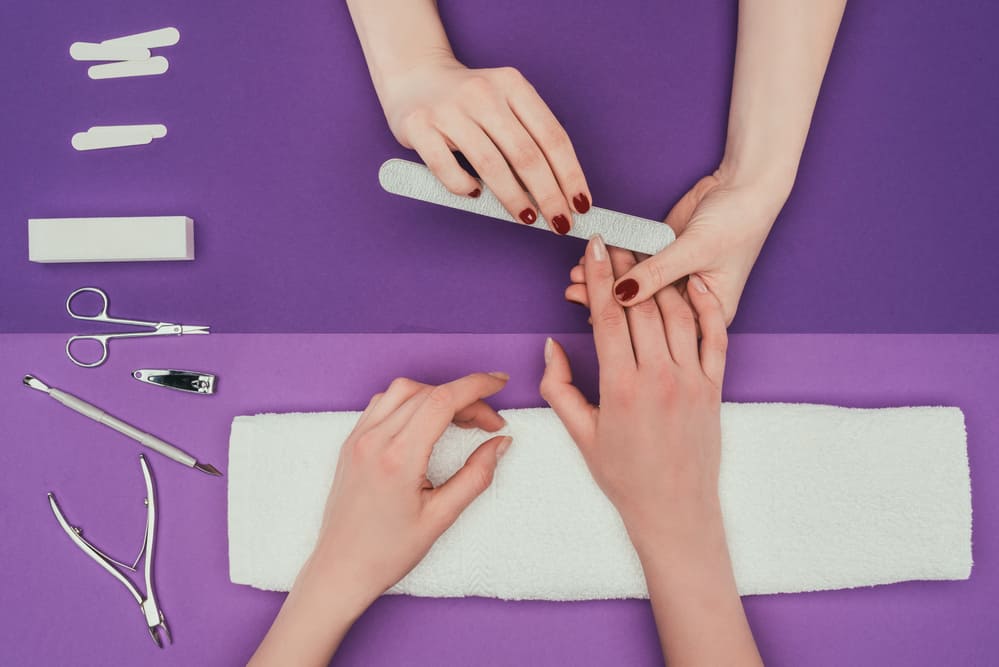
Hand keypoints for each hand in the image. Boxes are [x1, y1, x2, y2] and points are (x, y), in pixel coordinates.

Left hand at [312, 373, 511, 606]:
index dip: (477, 386)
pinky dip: (411, 401)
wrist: (340, 570)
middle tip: (488, 424)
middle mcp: (374, 440)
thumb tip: (500, 443)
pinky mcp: (350, 443)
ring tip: (460, 419)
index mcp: (397, 458)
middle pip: (428, 392)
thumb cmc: (387, 552)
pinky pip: (382, 403)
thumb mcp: (441, 518)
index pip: (443, 400)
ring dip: (436, 394)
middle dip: (465, 397)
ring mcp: (358, 438)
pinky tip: (427, 422)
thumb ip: (476, 476)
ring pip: (403, 390)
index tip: (500, 384)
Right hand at [379, 52, 590, 234]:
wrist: (414, 75)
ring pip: (490, 164)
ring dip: (513, 198)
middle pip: (526, 154)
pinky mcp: (418, 126)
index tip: (580, 203)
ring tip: (527, 218)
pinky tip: (475, 194)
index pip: (552, 136)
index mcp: (512, 85)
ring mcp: (448, 109)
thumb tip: (556, 192)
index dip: (570, 174)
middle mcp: (483, 93)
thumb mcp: (504, 103)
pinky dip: (464, 187)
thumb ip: (527, 137)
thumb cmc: (469, 101)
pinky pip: (446, 167)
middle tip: (559, 223)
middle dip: (549, 195)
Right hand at [543, 236, 760, 664]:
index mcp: (621, 387)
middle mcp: (659, 377)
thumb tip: (552, 346)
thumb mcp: (580, 434)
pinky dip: (706, 305)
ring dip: (660, 279)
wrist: (675, 510)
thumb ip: (558, 387)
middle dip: (626, 268)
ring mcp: (692, 380)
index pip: (607, 316)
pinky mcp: (715, 387)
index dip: (597, 277)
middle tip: (616, 242)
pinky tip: (694, 282)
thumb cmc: (623, 477)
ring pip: (677, 313)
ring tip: (646, 254)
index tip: (593, 247)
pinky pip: (716, 335)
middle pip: (641, 306)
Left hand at [566, 171, 785, 324]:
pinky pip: (634, 266)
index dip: (627, 324)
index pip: (663, 328)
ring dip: (605, 283)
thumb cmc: (738, 222)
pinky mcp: (663, 257)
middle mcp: (689, 301)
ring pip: (635, 288)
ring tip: (575, 279)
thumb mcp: (696, 250)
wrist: (744, 185)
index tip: (593, 316)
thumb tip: (621, 294)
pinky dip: (613, 265)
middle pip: (644, 311)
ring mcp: (674, 279)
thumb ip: (657, 273)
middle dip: (608, 302)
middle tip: (575, 293)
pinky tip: (589, 266)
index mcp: (709, 314)